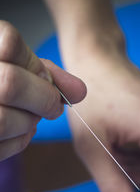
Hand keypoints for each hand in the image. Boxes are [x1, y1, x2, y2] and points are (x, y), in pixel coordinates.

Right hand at [0, 21, 85, 160]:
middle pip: (11, 85)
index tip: (49, 81)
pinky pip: (0, 148)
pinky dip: (18, 141)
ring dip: (28, 122)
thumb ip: (45, 73)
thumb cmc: (2, 79)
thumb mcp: (17, 66)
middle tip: (52, 106)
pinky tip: (18, 131)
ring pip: (4, 121)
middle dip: (43, 99)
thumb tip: (80, 91)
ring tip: (28, 117)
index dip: (37, 68)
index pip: (10, 43)